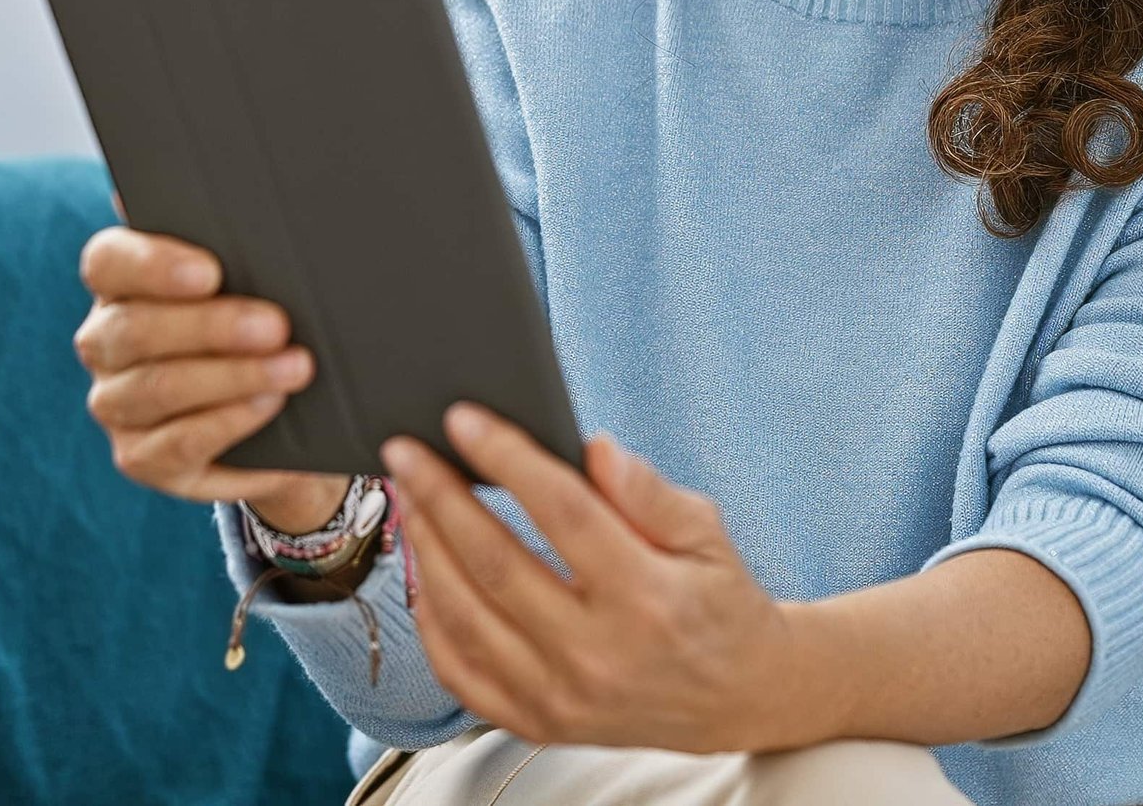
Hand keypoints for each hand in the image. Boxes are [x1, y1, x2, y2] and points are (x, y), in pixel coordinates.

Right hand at [73, 213, 350, 522]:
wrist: (290, 410)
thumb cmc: (266, 315)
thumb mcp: (257, 275)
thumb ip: (236, 235)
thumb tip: (226, 181)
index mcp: (122, 282)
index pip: (108, 261)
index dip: (153, 265)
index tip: (211, 271)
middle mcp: (105, 342)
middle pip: (134, 330)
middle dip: (211, 327)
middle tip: (277, 325)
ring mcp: (117, 403)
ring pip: (155, 388)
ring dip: (231, 377)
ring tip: (295, 367)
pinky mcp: (141, 458)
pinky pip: (173, 444)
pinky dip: (227, 422)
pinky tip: (270, 404)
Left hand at [379, 404, 816, 753]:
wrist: (736, 697)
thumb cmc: (718, 602)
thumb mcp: (706, 532)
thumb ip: (648, 491)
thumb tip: (594, 448)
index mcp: (647, 597)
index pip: (562, 513)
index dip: (507, 459)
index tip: (464, 419)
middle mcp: (598, 655)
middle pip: (495, 563)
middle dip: (440, 497)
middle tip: (405, 452)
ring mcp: (561, 697)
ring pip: (465, 617)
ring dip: (425, 549)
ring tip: (407, 497)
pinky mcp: (538, 723)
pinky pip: (461, 672)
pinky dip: (430, 619)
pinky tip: (423, 570)